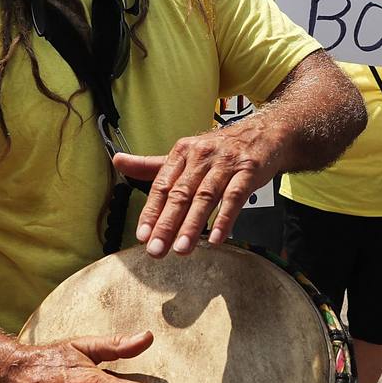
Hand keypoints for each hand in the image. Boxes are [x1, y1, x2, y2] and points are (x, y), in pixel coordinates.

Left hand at [114, 123, 275, 256]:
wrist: (264, 133)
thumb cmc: (221, 149)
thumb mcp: (186, 153)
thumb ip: (152, 165)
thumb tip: (117, 161)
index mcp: (183, 152)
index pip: (162, 185)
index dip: (151, 211)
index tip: (142, 234)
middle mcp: (202, 156)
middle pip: (180, 194)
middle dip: (167, 224)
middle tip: (156, 249)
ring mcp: (226, 163)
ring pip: (205, 197)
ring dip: (192, 225)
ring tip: (181, 249)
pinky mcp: (248, 171)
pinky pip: (235, 197)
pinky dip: (225, 218)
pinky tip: (215, 238)